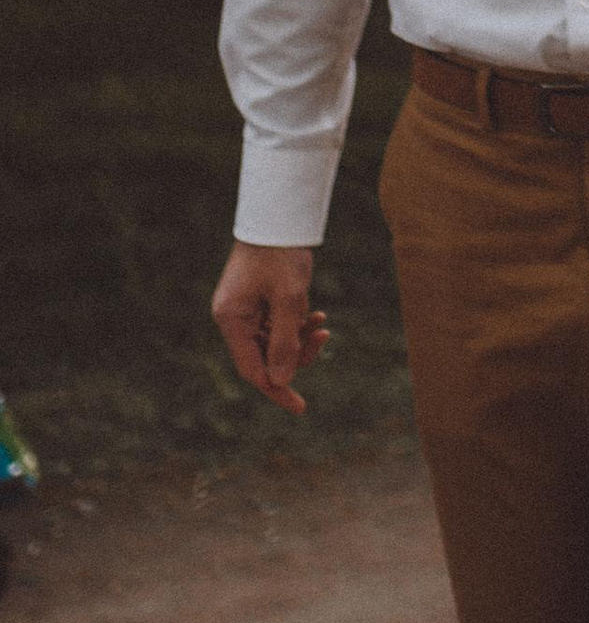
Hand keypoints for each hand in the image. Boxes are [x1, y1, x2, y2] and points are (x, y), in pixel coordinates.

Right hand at [212, 242, 328, 415]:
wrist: (279, 214)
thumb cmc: (281, 254)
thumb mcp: (289, 299)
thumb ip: (286, 341)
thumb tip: (282, 382)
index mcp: (231, 319)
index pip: (253, 369)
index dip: (277, 388)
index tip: (300, 407)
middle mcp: (233, 317)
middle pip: (264, 356)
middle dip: (295, 354)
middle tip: (323, 340)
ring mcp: (244, 308)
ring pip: (273, 341)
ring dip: (299, 338)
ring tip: (322, 325)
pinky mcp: (257, 300)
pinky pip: (277, 324)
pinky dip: (296, 324)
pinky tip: (316, 316)